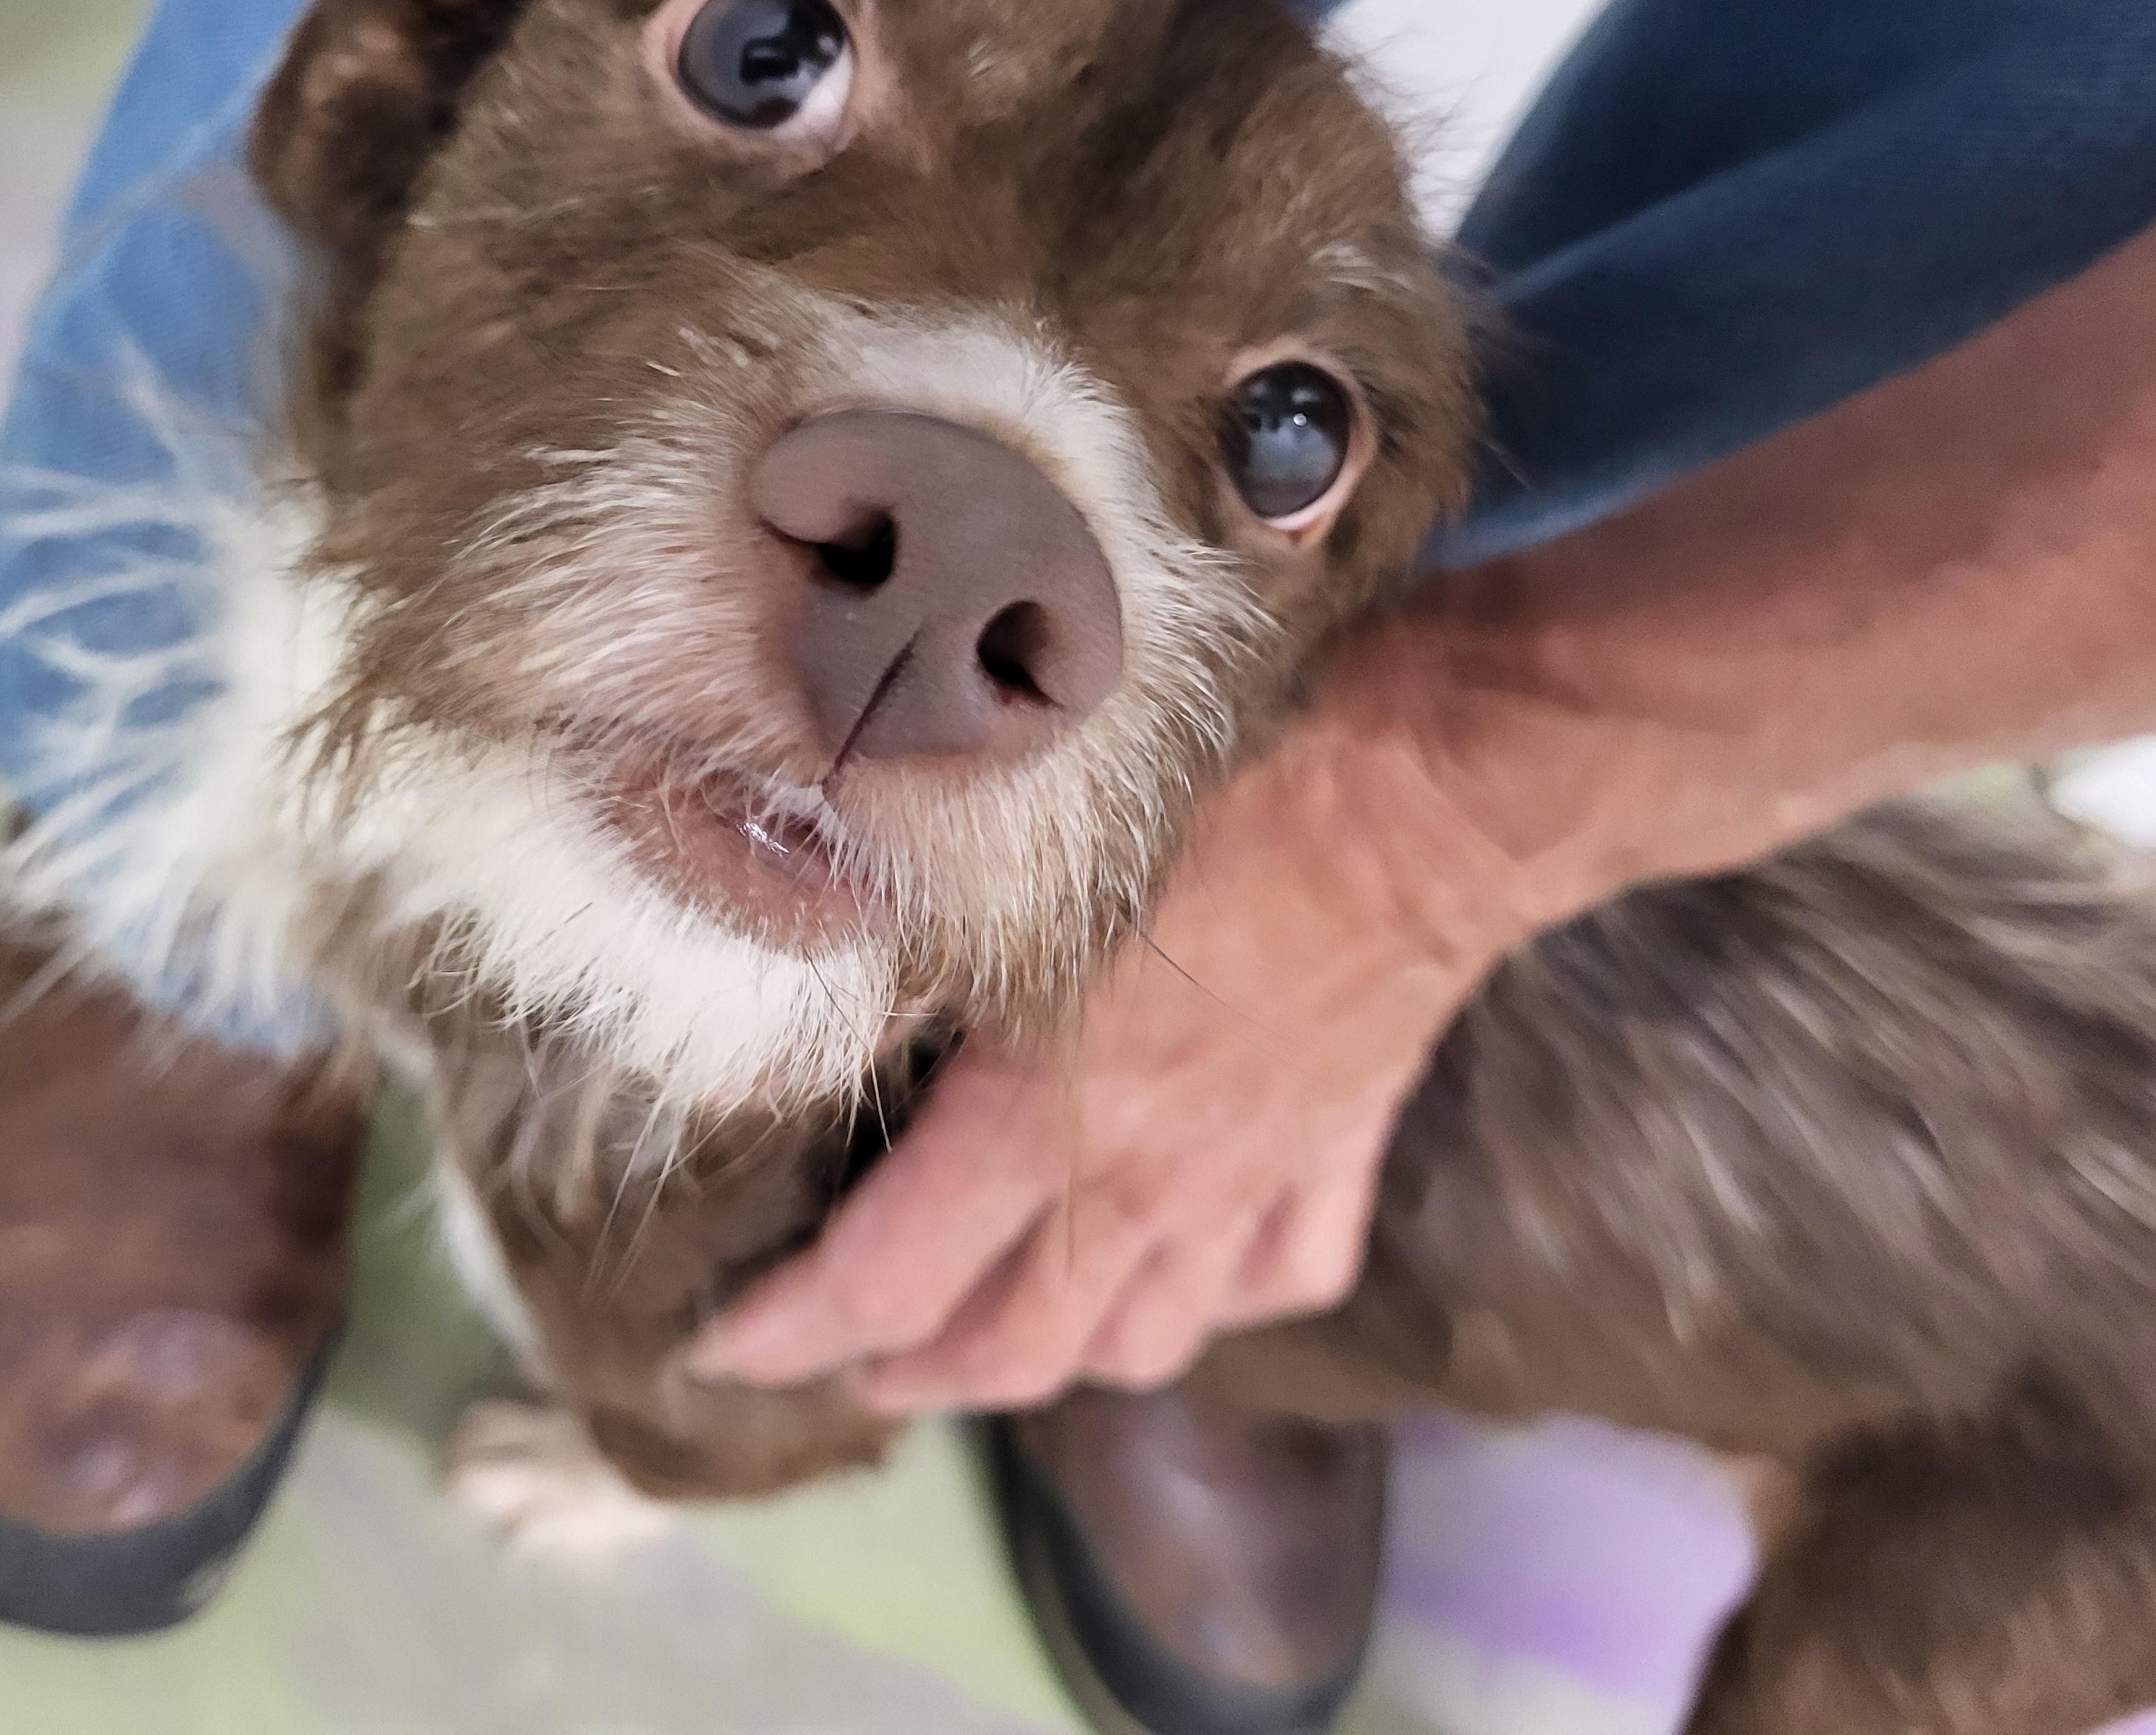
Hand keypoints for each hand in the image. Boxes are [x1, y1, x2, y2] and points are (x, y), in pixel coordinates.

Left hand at [692, 627, 1525, 1410]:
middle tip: (840, 1361)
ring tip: (989, 1330)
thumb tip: (811, 998)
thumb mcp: (1024, 861)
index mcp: (1050, 1117)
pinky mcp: (1340, 1146)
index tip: (718, 1349)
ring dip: (1052, 1357)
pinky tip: (1184, 1272)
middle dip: (908, 1375)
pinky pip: (1277, 1277)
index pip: (889, 1282)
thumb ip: (917, 951)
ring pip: (1144, 1341)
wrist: (1437, 780)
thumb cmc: (1222, 782)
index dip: (791, 1333)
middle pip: (1012, 1351)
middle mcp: (1150, 1181)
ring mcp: (1255, 1178)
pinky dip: (1216, 1298)